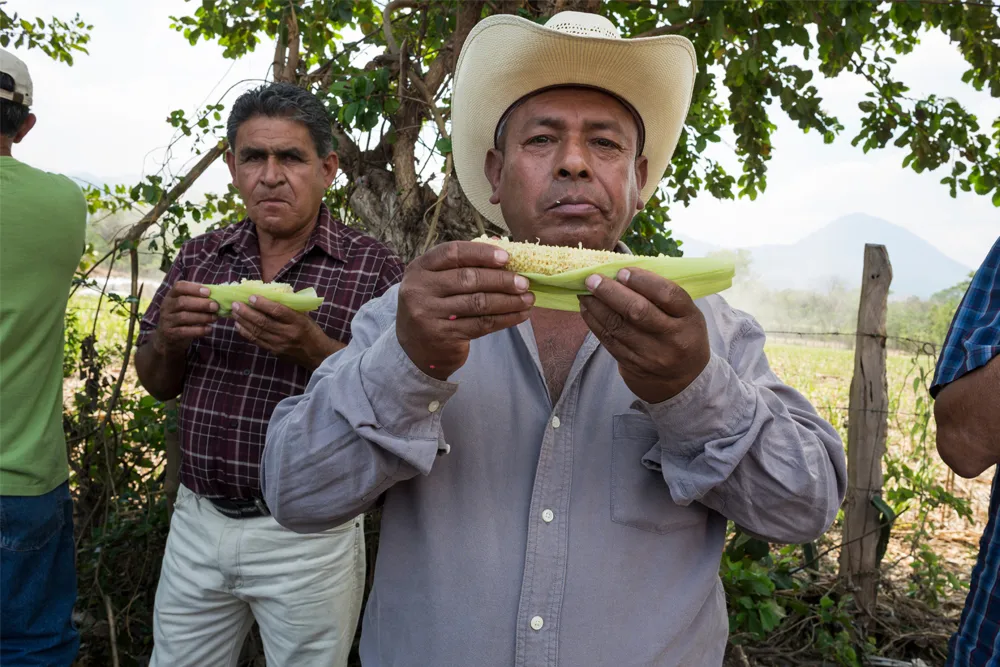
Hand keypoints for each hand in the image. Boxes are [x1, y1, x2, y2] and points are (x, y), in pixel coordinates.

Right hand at [153, 280, 217, 356]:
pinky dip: (199, 330)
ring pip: (184, 317)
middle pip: (182, 302)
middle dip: (201, 304)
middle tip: (215, 306)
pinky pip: (184, 331)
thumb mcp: (187, 304)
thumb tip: (219, 294)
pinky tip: (209, 329)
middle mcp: (167, 306)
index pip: (179, 287)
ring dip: (202, 317)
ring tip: (214, 318)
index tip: (208, 292)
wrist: (168, 336)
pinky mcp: (170, 333)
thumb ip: (198, 298)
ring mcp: (167, 320)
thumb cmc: (183, 315)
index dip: (194, 288)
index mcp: (172, 295)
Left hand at [231, 296, 343, 370]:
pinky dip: (246, 332)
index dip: (263, 304)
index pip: (278, 311)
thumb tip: (271, 294)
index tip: (251, 296)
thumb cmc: (311, 331)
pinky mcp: (274, 351)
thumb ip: (290, 307)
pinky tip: (239, 324)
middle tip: (236, 304)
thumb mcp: (305, 316)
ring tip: (234, 312)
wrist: (317, 354)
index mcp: (298, 322)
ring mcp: (279, 344)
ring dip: (243, 321)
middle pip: (264, 322)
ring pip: (257, 331)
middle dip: (247, 312)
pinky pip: (256, 341)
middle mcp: (288, 333)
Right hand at [397, 240, 534, 379]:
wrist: (415, 348)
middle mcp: (419, 289)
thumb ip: (464, 263)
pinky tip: (519, 315)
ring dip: (509, 301)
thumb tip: (502, 245)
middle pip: (468, 279)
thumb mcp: (438, 281)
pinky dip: (505, 319)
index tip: (507, 258)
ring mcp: (429, 314)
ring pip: (478, 303)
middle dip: (501, 280)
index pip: (452, 252)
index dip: (481, 253)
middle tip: (524, 282)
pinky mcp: (442, 336)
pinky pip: (481, 324)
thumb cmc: (434, 305)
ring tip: (528, 299)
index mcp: (419, 268)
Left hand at [578, 267, 709, 403]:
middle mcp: (672, 339)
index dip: (643, 281)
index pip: (668, 295)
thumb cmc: (681, 334)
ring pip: (618, 326)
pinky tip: (587, 308)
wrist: (682, 379)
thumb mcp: (685, 314)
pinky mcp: (633, 365)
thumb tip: (622, 272)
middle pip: (638, 311)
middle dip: (610, 292)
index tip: (622, 271)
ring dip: (596, 306)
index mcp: (689, 319)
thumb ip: (661, 295)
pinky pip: (609, 341)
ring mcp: (652, 355)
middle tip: (591, 279)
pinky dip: (594, 322)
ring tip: (584, 291)